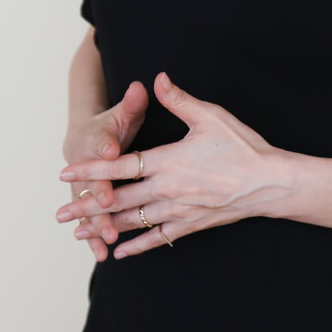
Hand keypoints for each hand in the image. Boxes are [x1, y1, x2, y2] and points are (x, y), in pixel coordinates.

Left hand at [57, 71, 283, 257]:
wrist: (270, 183)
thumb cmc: (243, 147)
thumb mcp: (210, 116)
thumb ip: (179, 100)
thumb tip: (157, 79)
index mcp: (167, 161)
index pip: (119, 167)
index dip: (90, 170)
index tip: (65, 173)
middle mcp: (167, 189)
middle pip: (118, 199)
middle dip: (86, 206)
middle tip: (60, 213)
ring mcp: (177, 210)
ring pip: (132, 222)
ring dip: (104, 227)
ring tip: (78, 234)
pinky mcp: (190, 224)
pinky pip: (157, 239)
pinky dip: (136, 247)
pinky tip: (119, 253)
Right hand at [61, 80, 148, 261]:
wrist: (84, 138)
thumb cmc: (111, 124)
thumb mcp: (123, 111)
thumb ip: (132, 102)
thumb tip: (141, 86)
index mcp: (97, 138)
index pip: (100, 141)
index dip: (104, 146)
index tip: (110, 151)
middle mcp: (86, 164)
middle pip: (91, 180)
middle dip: (98, 194)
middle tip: (107, 206)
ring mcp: (85, 186)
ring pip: (88, 206)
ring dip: (95, 222)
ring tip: (104, 241)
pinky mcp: (89, 201)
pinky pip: (90, 220)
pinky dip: (94, 236)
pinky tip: (102, 254)